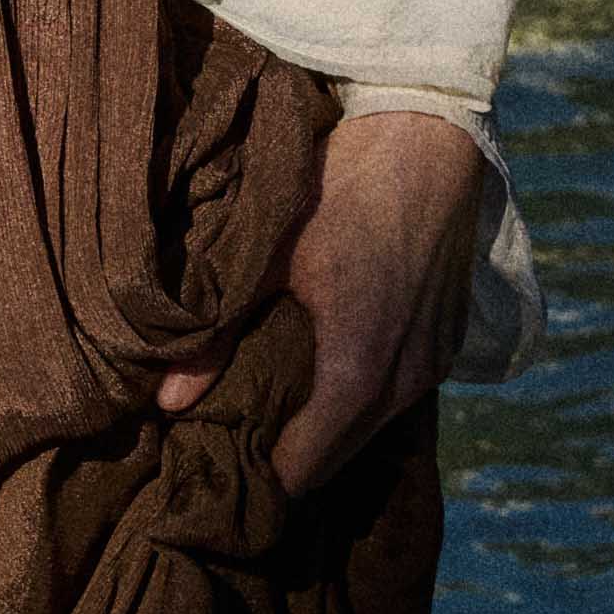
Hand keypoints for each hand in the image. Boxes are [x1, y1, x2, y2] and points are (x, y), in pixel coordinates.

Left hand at [157, 108, 482, 493]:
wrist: (431, 132)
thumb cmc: (339, 186)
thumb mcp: (266, 255)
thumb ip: (213, 337)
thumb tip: (163, 404)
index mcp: (358, 372)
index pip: (301, 473)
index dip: (253, 480)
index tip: (210, 473)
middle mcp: (406, 383)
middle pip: (334, 460)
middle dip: (283, 462)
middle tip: (225, 446)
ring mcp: (435, 365)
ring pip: (366, 429)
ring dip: (320, 430)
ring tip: (263, 413)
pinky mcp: (450, 344)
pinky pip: (395, 397)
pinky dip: (354, 400)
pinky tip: (315, 375)